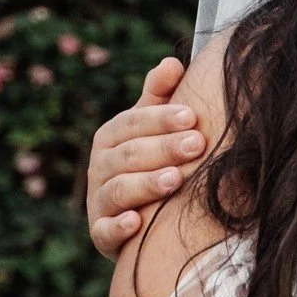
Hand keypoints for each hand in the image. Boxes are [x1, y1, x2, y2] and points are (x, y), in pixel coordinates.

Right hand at [87, 58, 202, 257]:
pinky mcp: (101, 234)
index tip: (192, 117)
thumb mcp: (154, 128)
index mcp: (112, 136)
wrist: (142, 217)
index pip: (132, 123)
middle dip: (163, 149)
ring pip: (118, 190)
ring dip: (146, 184)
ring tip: (175, 180)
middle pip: (128, 154)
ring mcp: (99, 201)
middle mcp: (100, 166)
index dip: (160, 119)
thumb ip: (160, 97)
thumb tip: (172, 63)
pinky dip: (118, 226)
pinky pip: (105, 231)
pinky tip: (138, 222)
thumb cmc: (152, 161)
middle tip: (197, 145)